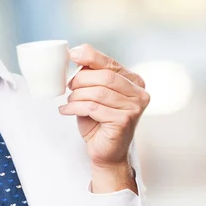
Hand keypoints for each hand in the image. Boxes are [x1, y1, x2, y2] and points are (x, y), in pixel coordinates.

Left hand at [58, 44, 149, 169]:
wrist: (106, 152)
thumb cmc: (99, 122)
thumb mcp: (94, 94)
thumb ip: (92, 76)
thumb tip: (78, 53)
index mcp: (134, 82)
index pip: (111, 63)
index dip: (91, 57)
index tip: (73, 54)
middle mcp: (139, 93)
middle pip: (105, 76)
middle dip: (81, 79)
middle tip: (69, 87)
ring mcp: (134, 107)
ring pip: (98, 92)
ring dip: (77, 95)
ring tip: (69, 101)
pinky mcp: (124, 120)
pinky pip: (93, 107)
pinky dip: (74, 107)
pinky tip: (66, 110)